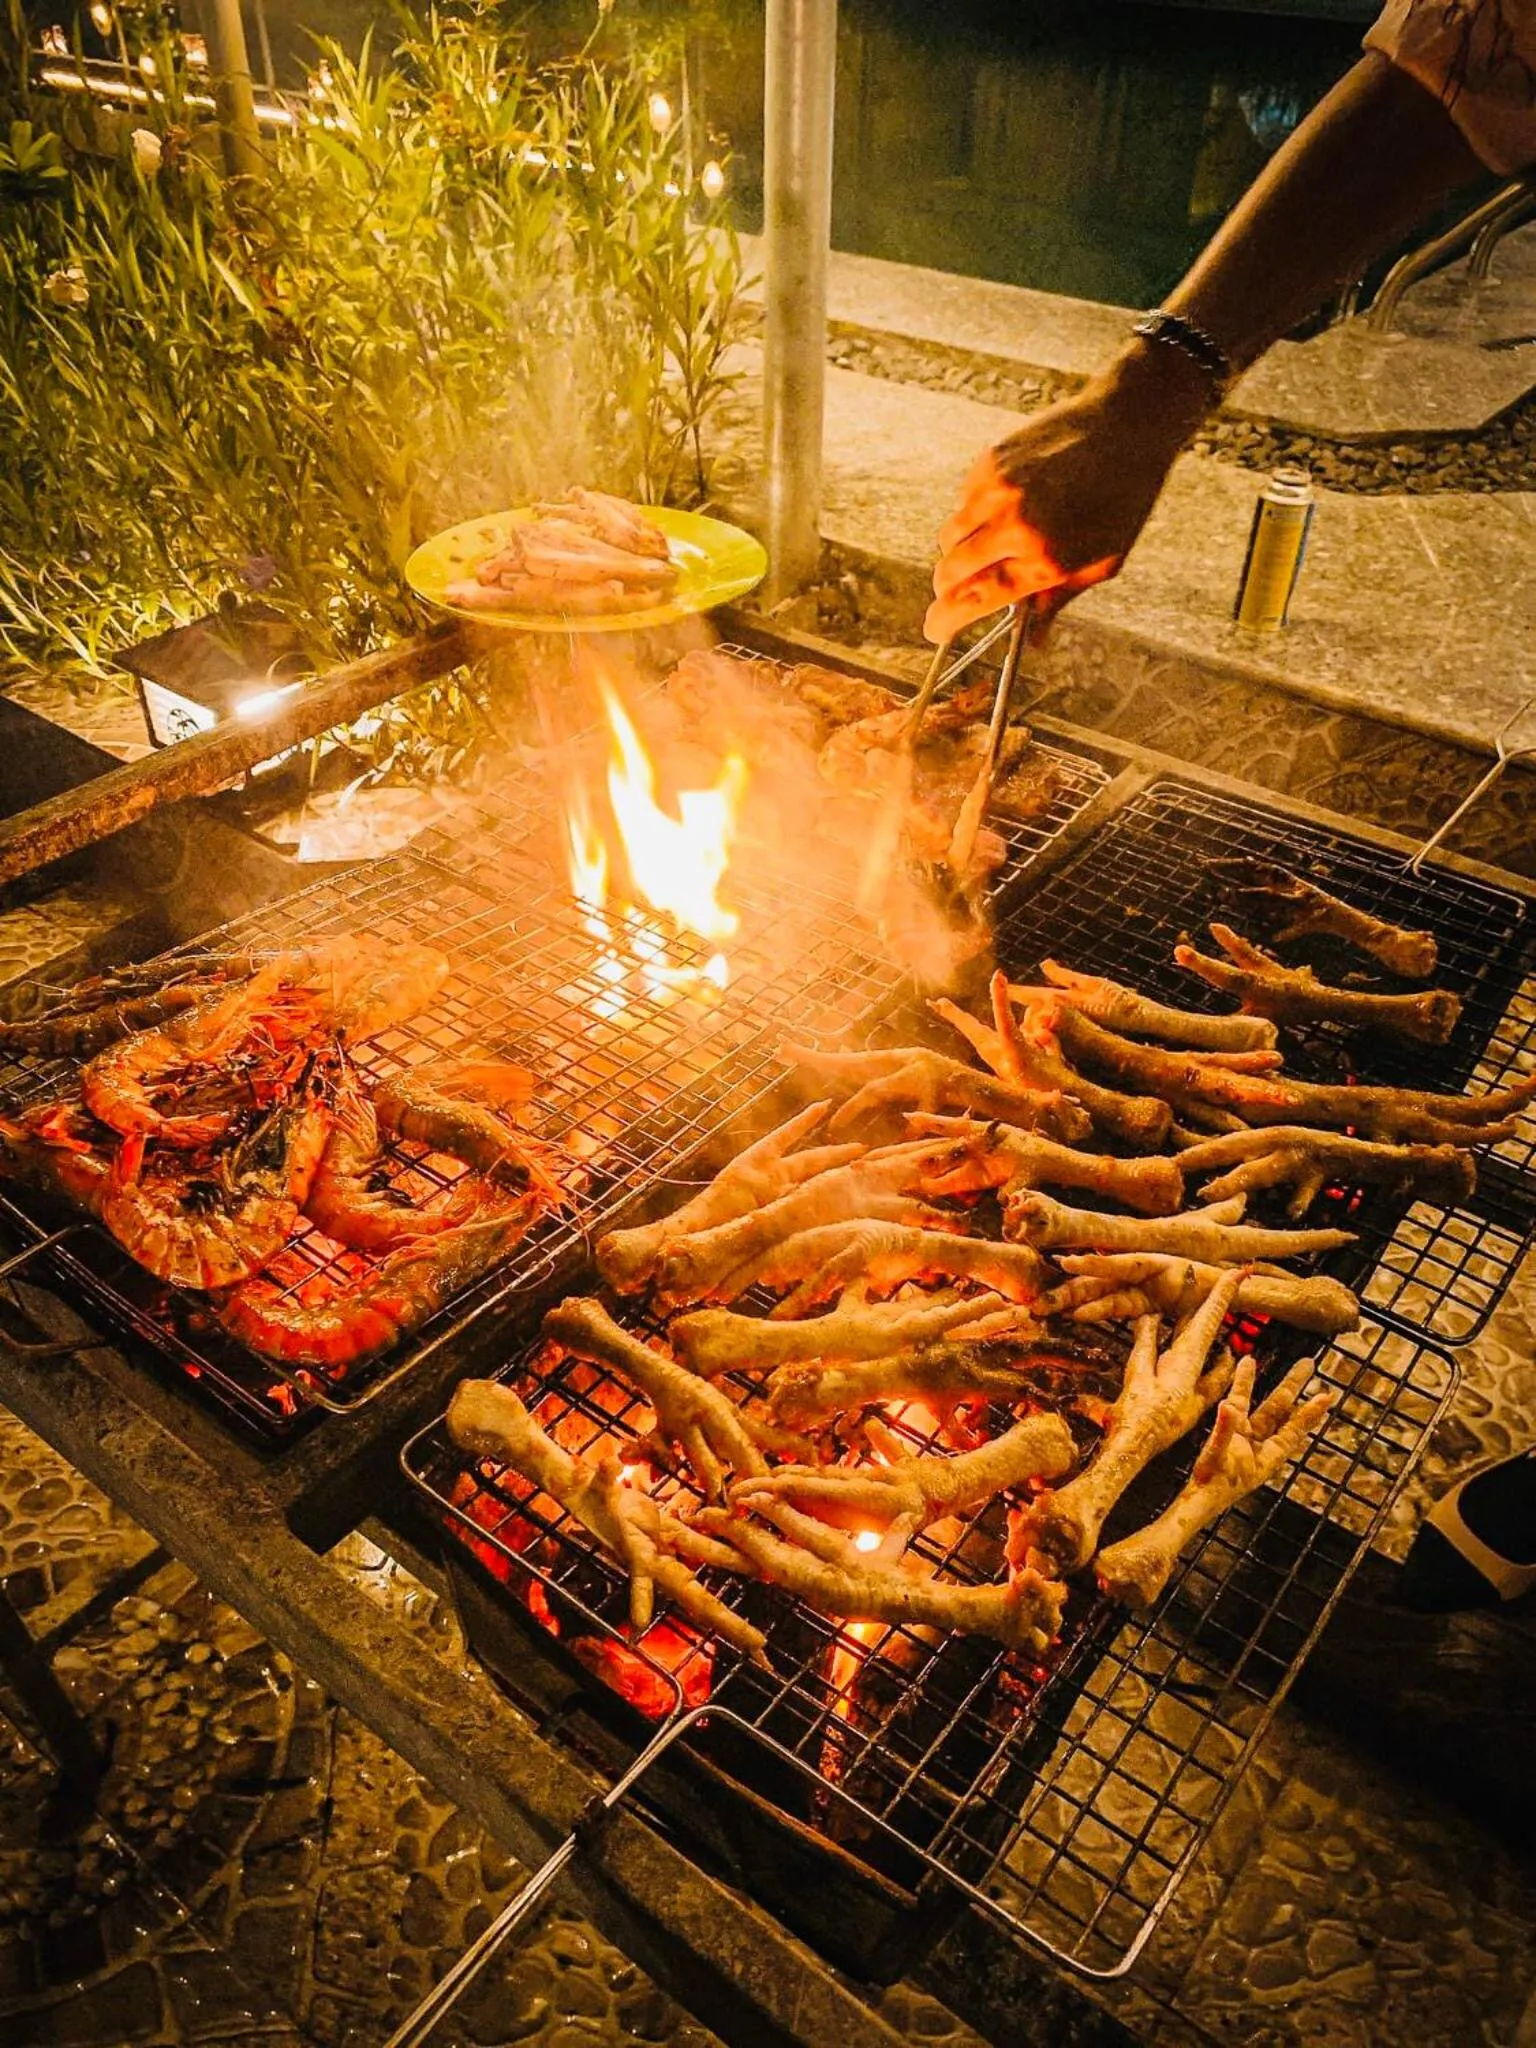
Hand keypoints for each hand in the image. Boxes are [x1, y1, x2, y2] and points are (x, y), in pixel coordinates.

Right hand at [925, 351, 1205, 642]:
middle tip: (955, 593)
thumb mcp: (1103, 561)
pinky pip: (962, 501)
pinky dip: (974, 513)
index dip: (947, 620)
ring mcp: (997, 490)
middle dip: (947, 588)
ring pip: (949, 536)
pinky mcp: (990, 461)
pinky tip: (1006, 504)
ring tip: (991, 544)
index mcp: (1045, 559)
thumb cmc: (1123, 498)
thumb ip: (1058, 601)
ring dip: (960, 550)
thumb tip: (1033, 641)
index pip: (977, 599)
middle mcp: (1015, 526)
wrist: (1127, 424)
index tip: (935, 630)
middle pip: (950, 570)